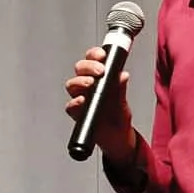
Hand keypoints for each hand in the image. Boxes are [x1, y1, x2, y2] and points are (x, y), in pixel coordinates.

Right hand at [63, 45, 133, 164]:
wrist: (117, 138)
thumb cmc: (119, 116)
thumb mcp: (123, 101)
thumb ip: (121, 88)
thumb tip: (122, 75)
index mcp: (99, 77)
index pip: (92, 59)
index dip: (95, 54)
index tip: (102, 55)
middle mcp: (87, 85)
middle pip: (80, 69)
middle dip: (87, 67)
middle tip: (99, 71)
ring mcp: (81, 98)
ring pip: (72, 84)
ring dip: (80, 82)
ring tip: (90, 84)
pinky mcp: (77, 113)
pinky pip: (70, 105)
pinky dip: (75, 102)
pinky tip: (82, 101)